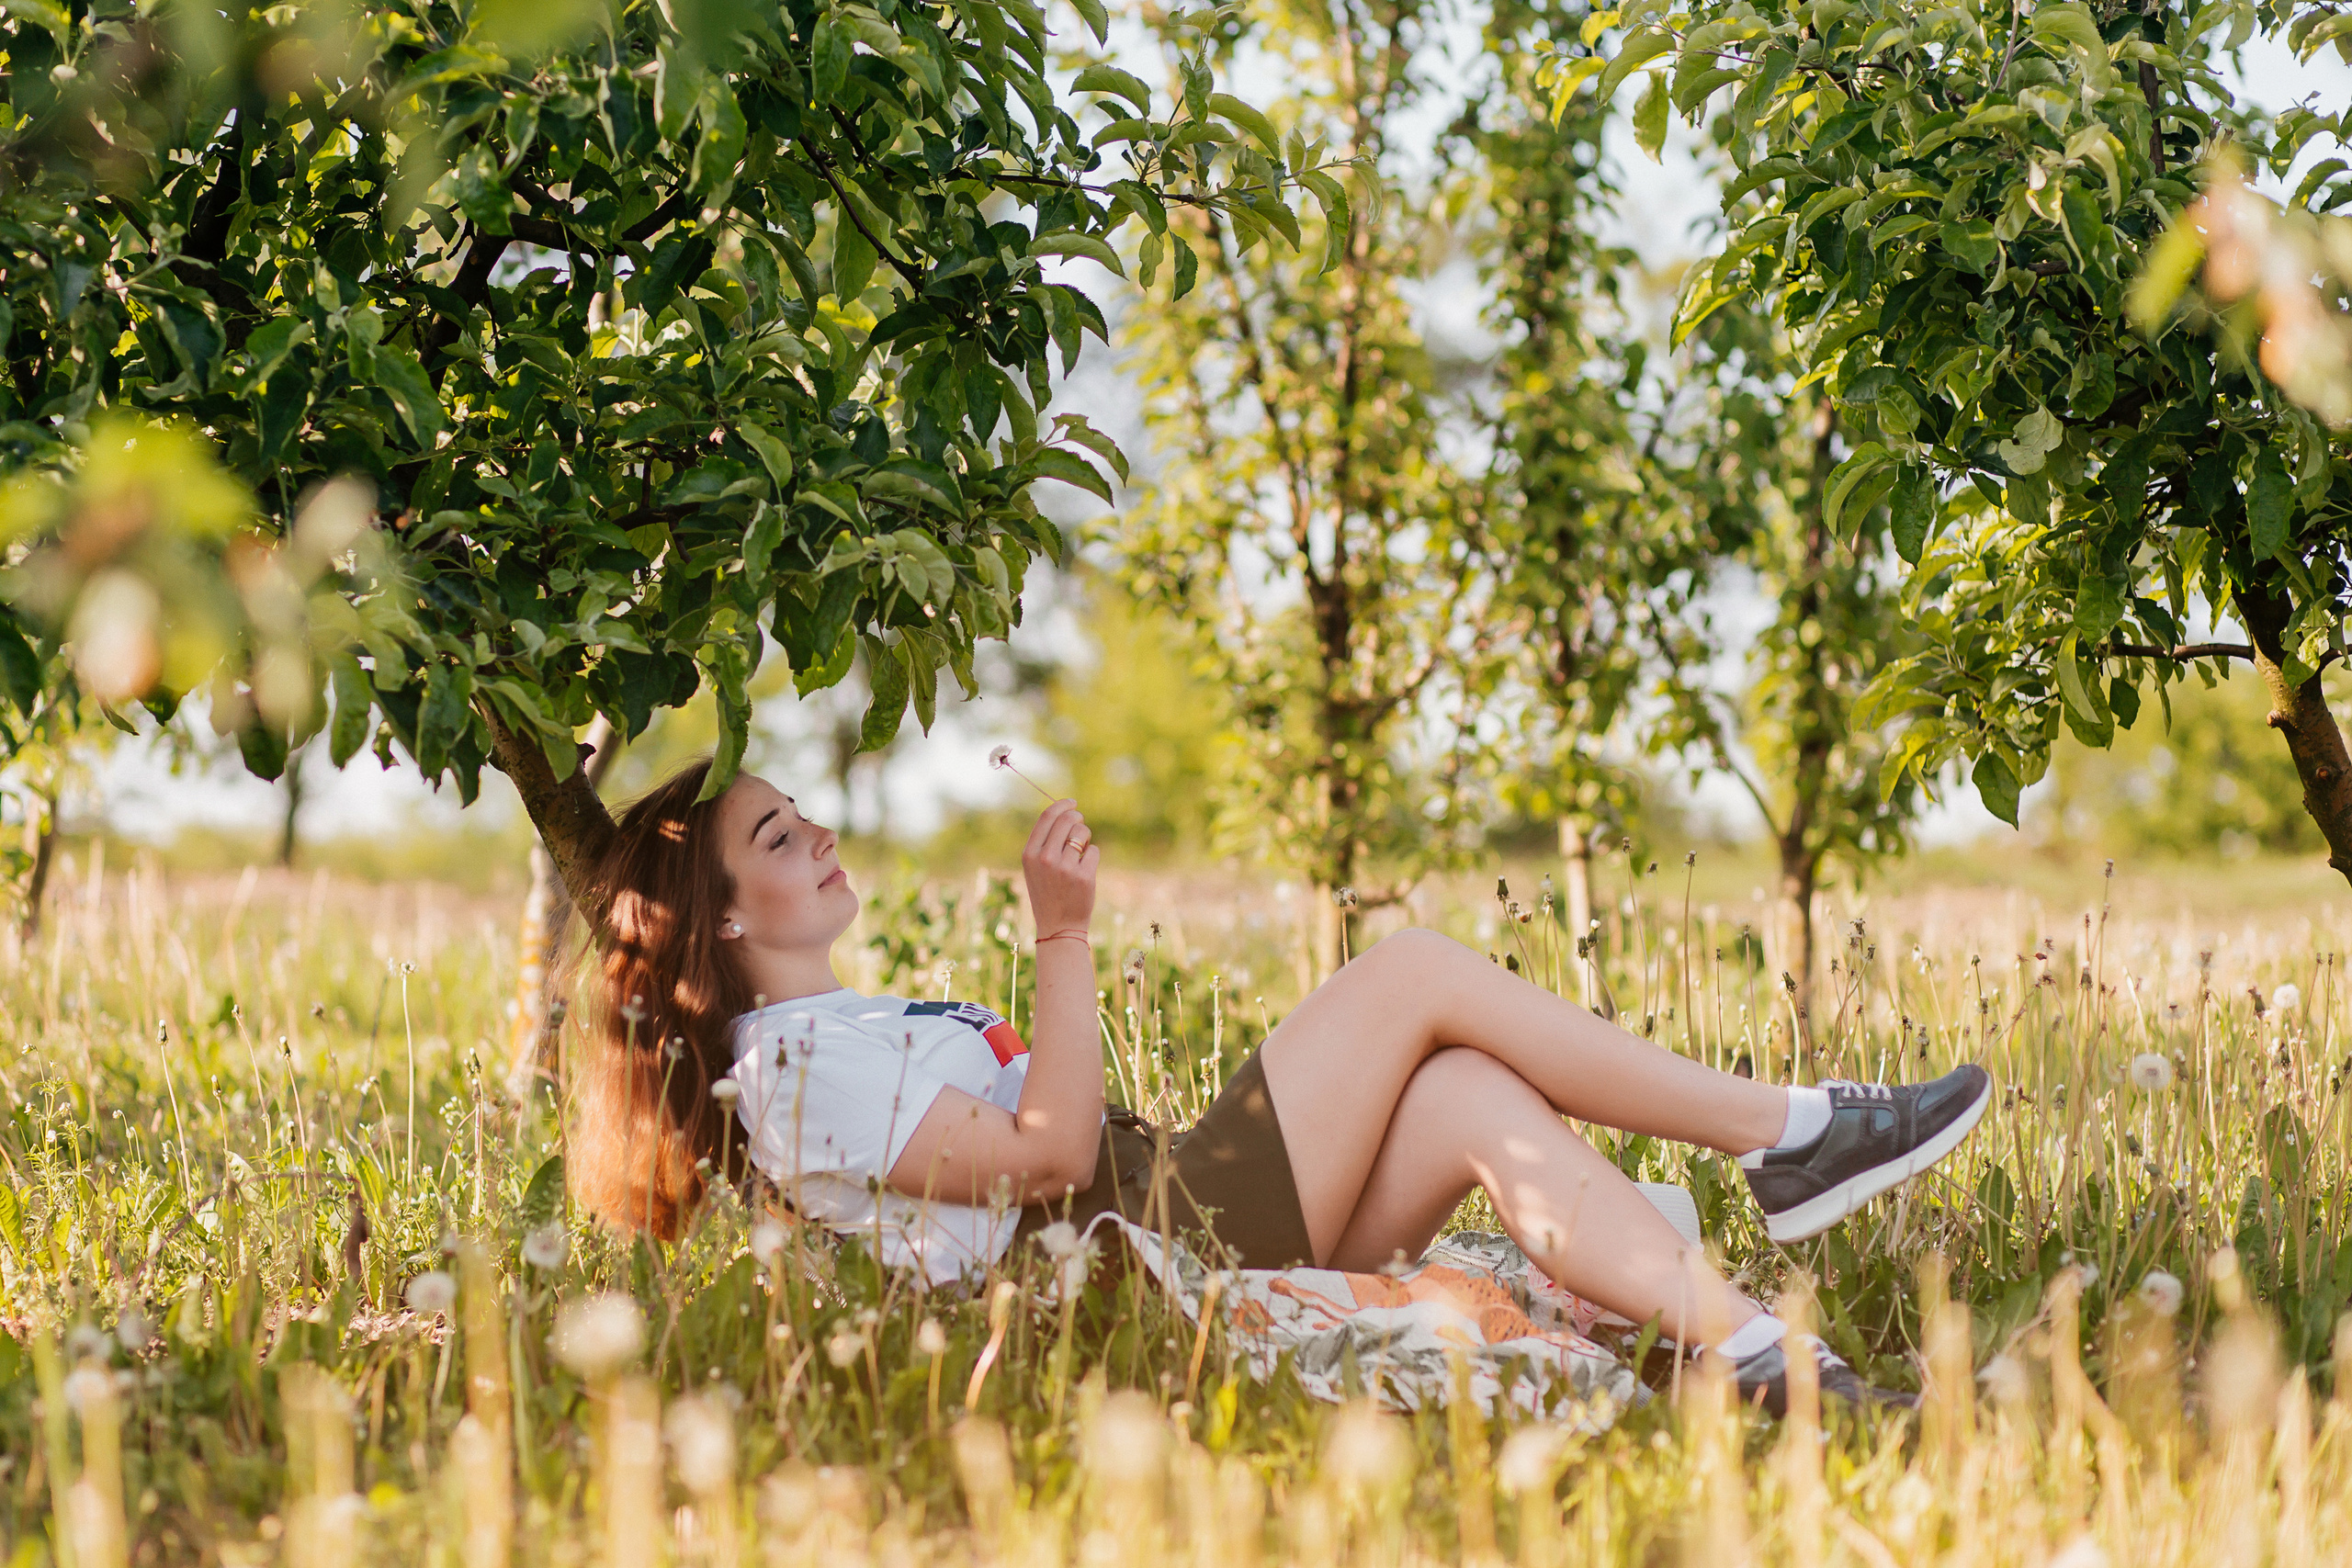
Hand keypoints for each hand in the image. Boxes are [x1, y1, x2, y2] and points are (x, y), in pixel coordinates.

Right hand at [1021, 799, 1097, 935]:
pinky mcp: (1084, 876)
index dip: (1062, 805)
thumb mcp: (1035, 868)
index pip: (1047, 817)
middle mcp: (1045, 859)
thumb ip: (1044, 842)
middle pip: (1067, 820)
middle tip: (1081, 825)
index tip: (1072, 802)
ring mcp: (1065, 868)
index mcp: (1029, 854)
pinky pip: (1093, 850)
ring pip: (1082, 833)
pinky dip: (1091, 857)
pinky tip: (1084, 871)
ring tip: (1080, 854)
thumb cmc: (1047, 893)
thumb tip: (1064, 813)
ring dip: (1085, 838)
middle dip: (1078, 818)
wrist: (1058, 926)